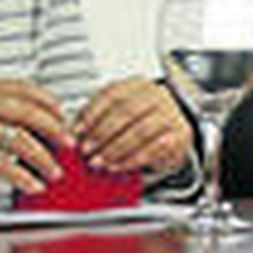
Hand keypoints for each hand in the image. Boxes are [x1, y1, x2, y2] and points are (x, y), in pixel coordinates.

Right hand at [0, 79, 69, 196]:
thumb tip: (41, 122)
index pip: (22, 87)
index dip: (48, 101)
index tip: (64, 116)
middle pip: (26, 111)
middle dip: (54, 128)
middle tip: (69, 143)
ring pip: (19, 139)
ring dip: (43, 158)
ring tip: (55, 170)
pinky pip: (3, 164)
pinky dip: (23, 176)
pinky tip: (33, 184)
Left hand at [72, 77, 193, 178]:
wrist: (174, 136)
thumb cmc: (140, 126)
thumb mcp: (120, 117)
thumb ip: (98, 122)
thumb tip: (73, 135)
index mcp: (138, 85)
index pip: (112, 94)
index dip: (91, 113)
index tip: (76, 131)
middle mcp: (157, 95)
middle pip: (125, 111)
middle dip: (101, 133)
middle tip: (85, 150)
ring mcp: (170, 115)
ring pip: (140, 131)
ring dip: (114, 149)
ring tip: (97, 162)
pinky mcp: (179, 136)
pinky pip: (153, 149)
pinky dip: (131, 160)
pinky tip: (116, 167)